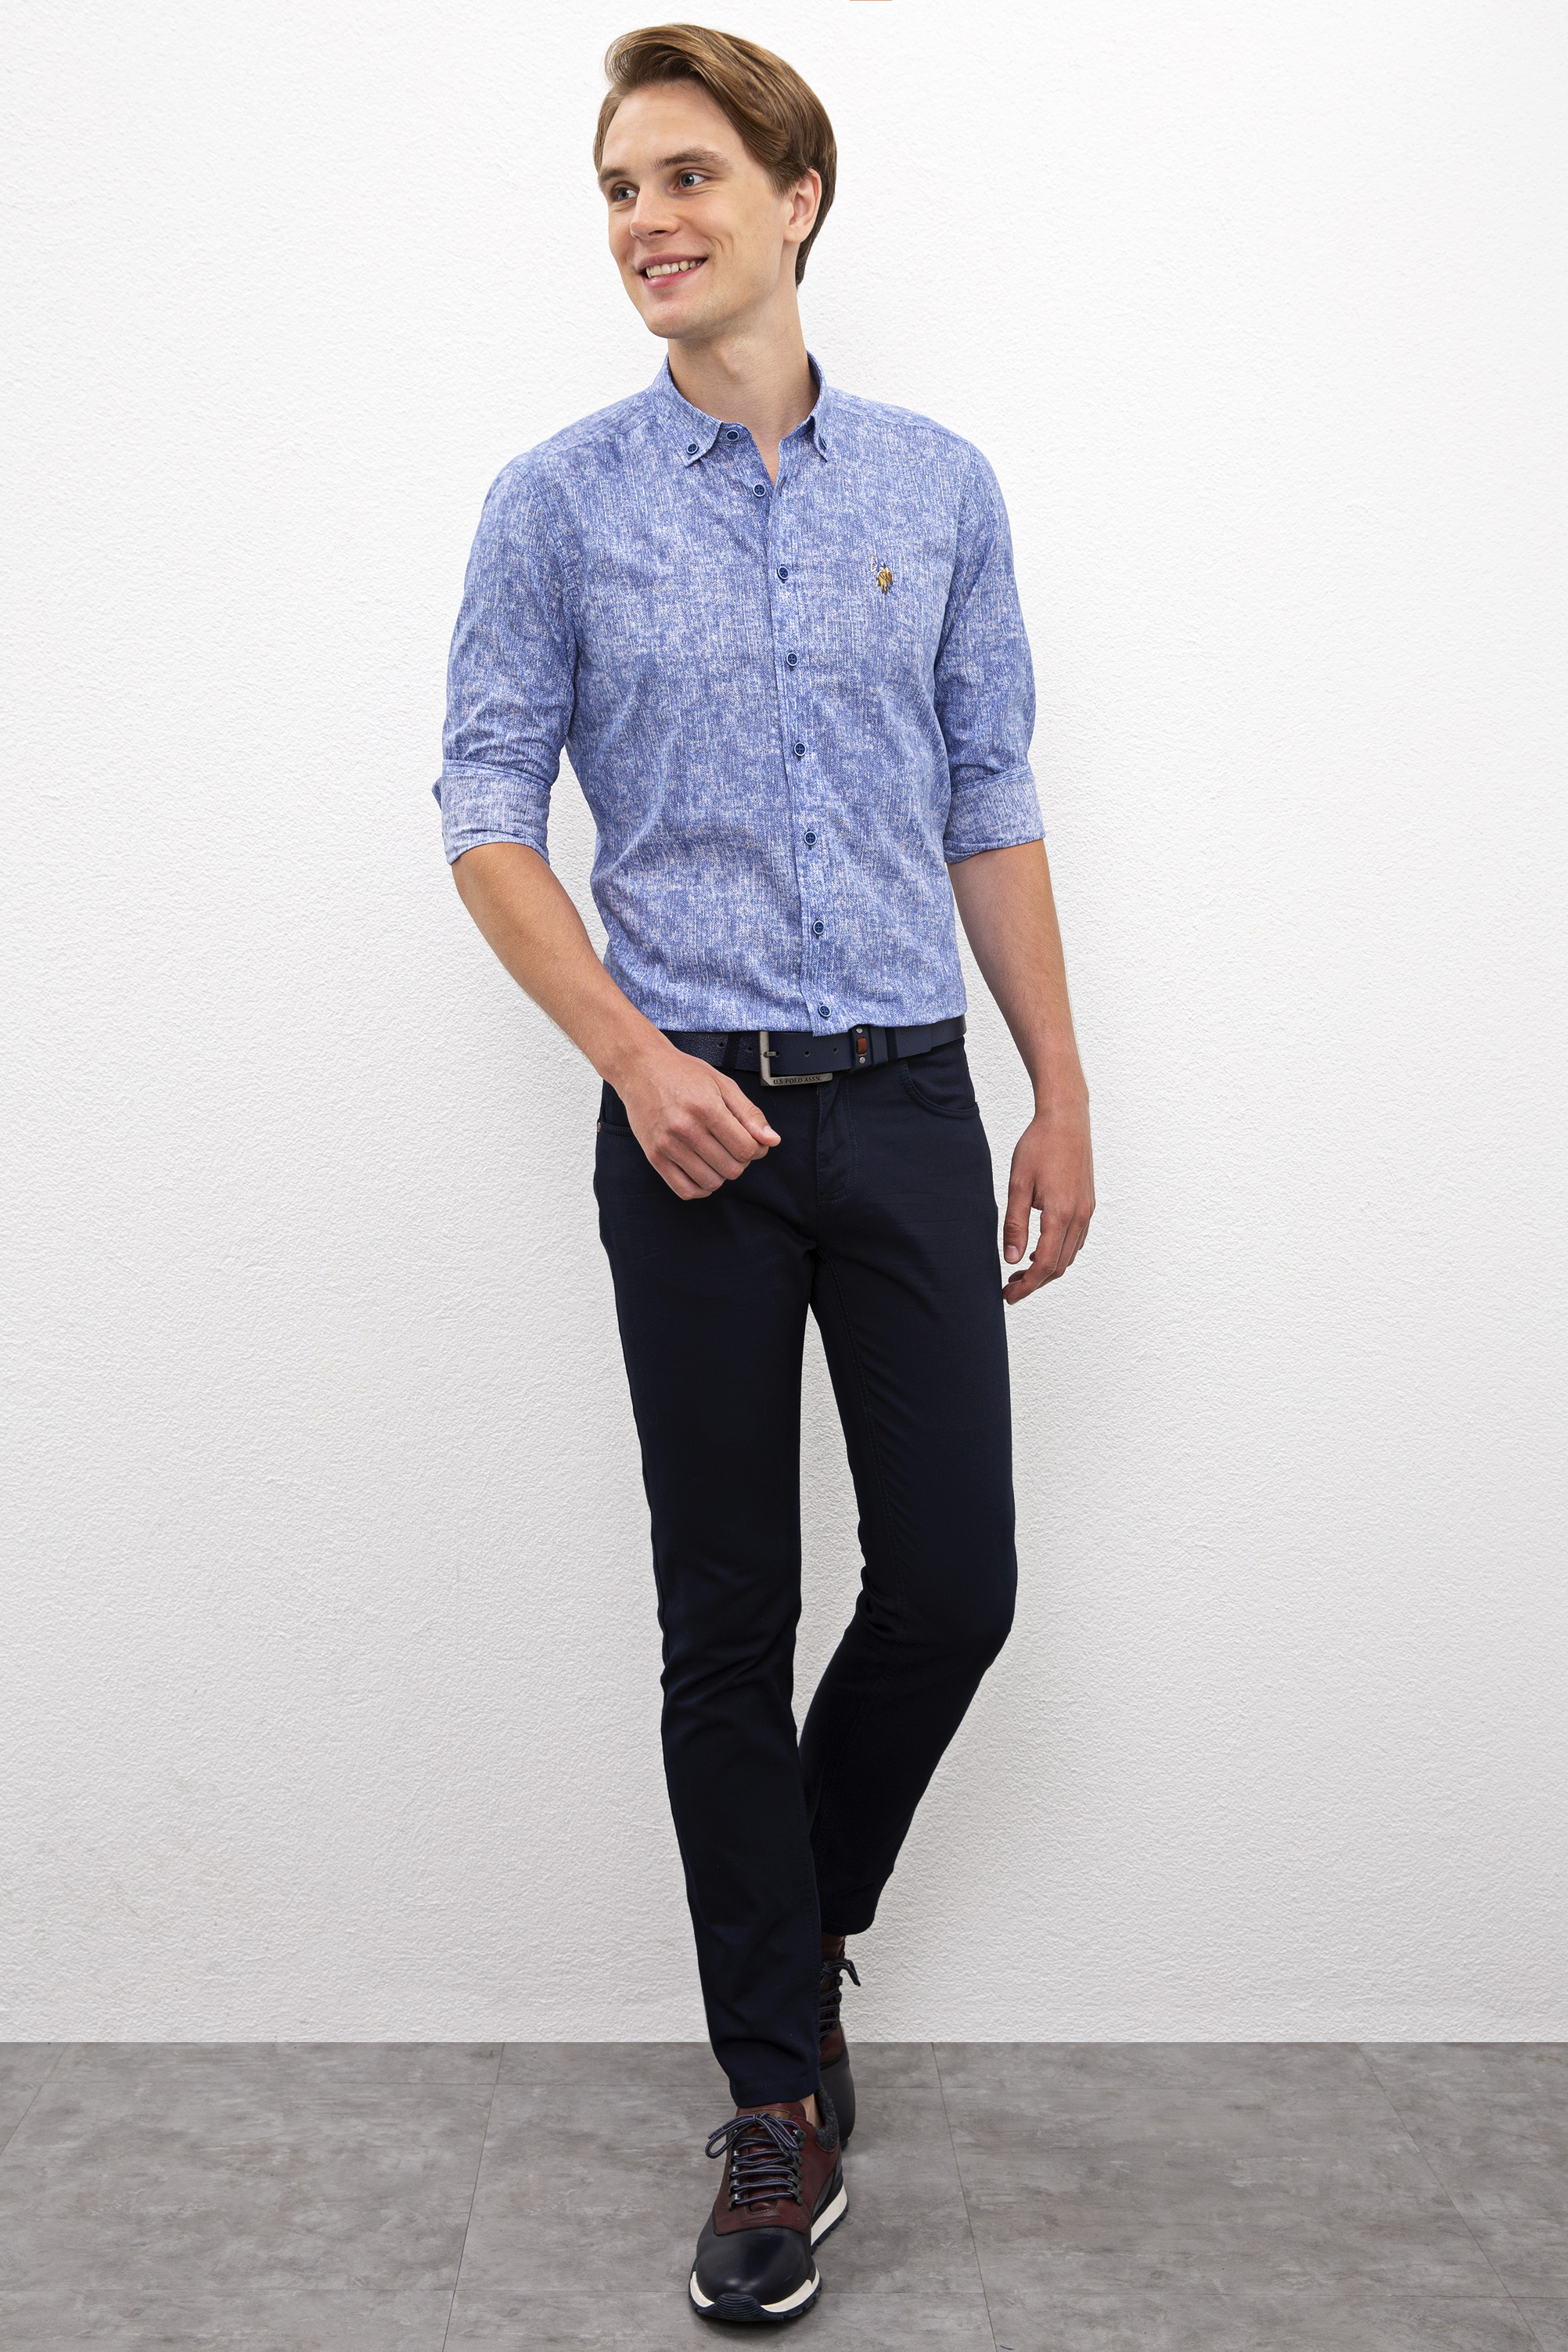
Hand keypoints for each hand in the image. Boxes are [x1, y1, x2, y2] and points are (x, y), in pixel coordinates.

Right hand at [614, 1046, 781, 1198]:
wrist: (641, 1068)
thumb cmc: (681, 1073)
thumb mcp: (723, 1084)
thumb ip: (749, 1113)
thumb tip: (771, 1140)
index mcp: (706, 1108)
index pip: (746, 1149)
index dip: (757, 1149)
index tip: (752, 1141)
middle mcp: (685, 1129)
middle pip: (731, 1168)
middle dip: (741, 1161)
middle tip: (733, 1146)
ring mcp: (667, 1145)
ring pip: (711, 1182)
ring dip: (721, 1174)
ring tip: (717, 1156)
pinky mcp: (654, 1157)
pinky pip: (685, 1190)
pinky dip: (700, 1188)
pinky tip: (703, 1172)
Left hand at [1001, 1098, 1094, 1303]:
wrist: (1066, 1119)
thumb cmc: (1039, 1147)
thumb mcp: (1018, 1185)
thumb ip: (1015, 1225)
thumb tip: (1011, 1259)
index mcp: (1059, 1214)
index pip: (1043, 1265)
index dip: (1026, 1286)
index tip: (1008, 1295)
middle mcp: (1078, 1217)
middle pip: (1058, 1266)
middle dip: (1034, 1283)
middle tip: (1009, 1288)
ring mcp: (1086, 1212)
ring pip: (1069, 1256)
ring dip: (1046, 1269)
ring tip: (1020, 1272)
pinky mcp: (1088, 1205)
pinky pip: (1076, 1241)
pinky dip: (1059, 1253)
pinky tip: (1040, 1249)